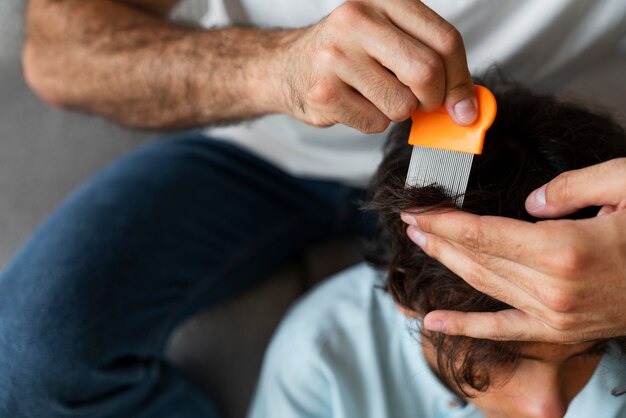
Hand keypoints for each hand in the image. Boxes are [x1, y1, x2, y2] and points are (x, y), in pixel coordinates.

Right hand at [278, 0, 476, 132]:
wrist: (287, 66)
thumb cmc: (348, 54)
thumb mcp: (391, 40)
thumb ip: (432, 62)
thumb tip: (468, 108)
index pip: (445, 40)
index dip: (461, 79)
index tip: (464, 106)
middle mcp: (357, 19)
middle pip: (426, 72)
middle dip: (432, 99)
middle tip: (422, 104)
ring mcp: (335, 55)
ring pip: (401, 104)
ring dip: (398, 112)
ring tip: (375, 95)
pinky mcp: (322, 91)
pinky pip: (374, 123)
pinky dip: (372, 122)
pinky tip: (354, 104)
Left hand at [400, 158, 625, 342]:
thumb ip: (571, 188)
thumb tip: (529, 202)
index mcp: (563, 249)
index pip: (482, 233)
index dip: (444, 221)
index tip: (416, 210)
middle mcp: (553, 288)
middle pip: (476, 259)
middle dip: (437, 238)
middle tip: (410, 222)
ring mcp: (555, 316)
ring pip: (484, 288)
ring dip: (446, 266)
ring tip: (419, 246)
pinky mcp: (561, 332)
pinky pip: (504, 331)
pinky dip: (465, 328)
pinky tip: (432, 323)